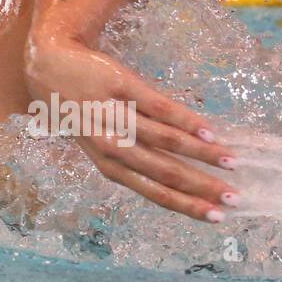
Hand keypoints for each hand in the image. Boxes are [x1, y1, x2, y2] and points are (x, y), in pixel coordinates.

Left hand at [24, 37, 238, 221]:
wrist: (48, 63)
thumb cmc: (80, 109)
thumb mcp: (101, 141)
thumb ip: (134, 159)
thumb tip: (181, 176)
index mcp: (108, 165)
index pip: (154, 192)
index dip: (186, 206)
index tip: (216, 217)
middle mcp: (110, 145)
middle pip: (162, 171)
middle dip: (201, 187)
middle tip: (234, 198)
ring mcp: (114, 116)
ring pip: (163, 141)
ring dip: (201, 154)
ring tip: (230, 161)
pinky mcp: (119, 86)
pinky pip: (157, 107)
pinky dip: (185, 121)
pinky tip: (208, 131)